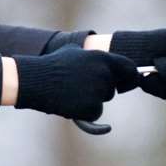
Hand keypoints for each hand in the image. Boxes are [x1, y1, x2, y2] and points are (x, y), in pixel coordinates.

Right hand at [12, 45, 139, 119]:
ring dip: (90, 100)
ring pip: (102, 100)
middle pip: (112, 88)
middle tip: (80, 88)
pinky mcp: (92, 107)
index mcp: (102, 57)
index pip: (129, 68)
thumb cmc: (52, 64)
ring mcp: (99, 90)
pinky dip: (84, 113)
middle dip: (100, 90)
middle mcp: (104, 73)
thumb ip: (92, 56)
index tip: (122, 83)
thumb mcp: (73, 51)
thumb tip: (103, 59)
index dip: (128, 77)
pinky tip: (70, 103)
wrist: (36, 80)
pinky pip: (95, 114)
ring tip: (70, 93)